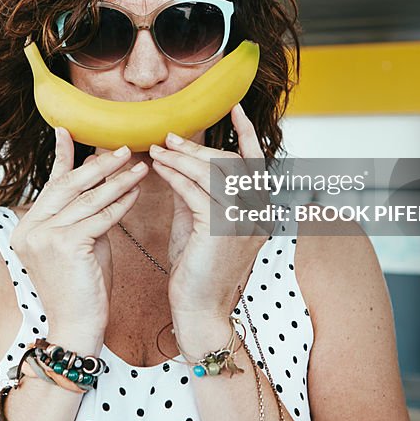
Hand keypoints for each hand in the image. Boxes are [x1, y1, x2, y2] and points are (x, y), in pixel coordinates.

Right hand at [10, 127, 148, 352]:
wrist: (77, 328)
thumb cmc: (84, 287)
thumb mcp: (81, 242)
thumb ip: (85, 212)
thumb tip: (98, 176)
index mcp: (27, 226)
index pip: (50, 184)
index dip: (61, 156)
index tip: (67, 131)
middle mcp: (30, 228)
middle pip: (69, 185)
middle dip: (100, 165)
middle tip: (124, 149)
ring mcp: (44, 236)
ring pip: (88, 199)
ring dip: (117, 181)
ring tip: (140, 167)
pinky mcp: (64, 245)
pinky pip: (99, 217)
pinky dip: (120, 204)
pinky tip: (136, 193)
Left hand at [147, 104, 270, 338]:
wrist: (198, 311)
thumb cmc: (197, 269)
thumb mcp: (199, 221)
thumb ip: (195, 190)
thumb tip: (180, 159)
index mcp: (259, 210)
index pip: (256, 162)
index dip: (246, 134)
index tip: (234, 109)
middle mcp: (258, 213)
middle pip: (231, 163)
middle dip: (199, 147)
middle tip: (170, 136)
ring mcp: (242, 221)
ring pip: (212, 173)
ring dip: (183, 157)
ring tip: (159, 149)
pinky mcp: (220, 230)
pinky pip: (196, 191)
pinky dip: (176, 176)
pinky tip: (159, 168)